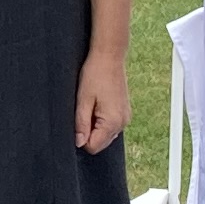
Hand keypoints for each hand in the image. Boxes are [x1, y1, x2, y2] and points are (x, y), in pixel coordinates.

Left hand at [73, 37, 129, 153]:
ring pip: (105, 135)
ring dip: (95, 126)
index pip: (93, 147)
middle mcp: (123, 123)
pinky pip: (110, 126)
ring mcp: (126, 118)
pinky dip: (102, 120)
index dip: (81, 138)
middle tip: (85, 110)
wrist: (110, 56)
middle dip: (89, 132)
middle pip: (100, 143)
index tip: (78, 120)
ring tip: (92, 105)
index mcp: (112, 122)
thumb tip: (79, 144)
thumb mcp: (83, 100)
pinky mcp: (125, 112)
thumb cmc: (95, 75)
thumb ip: (81, 124)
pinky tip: (98, 104)